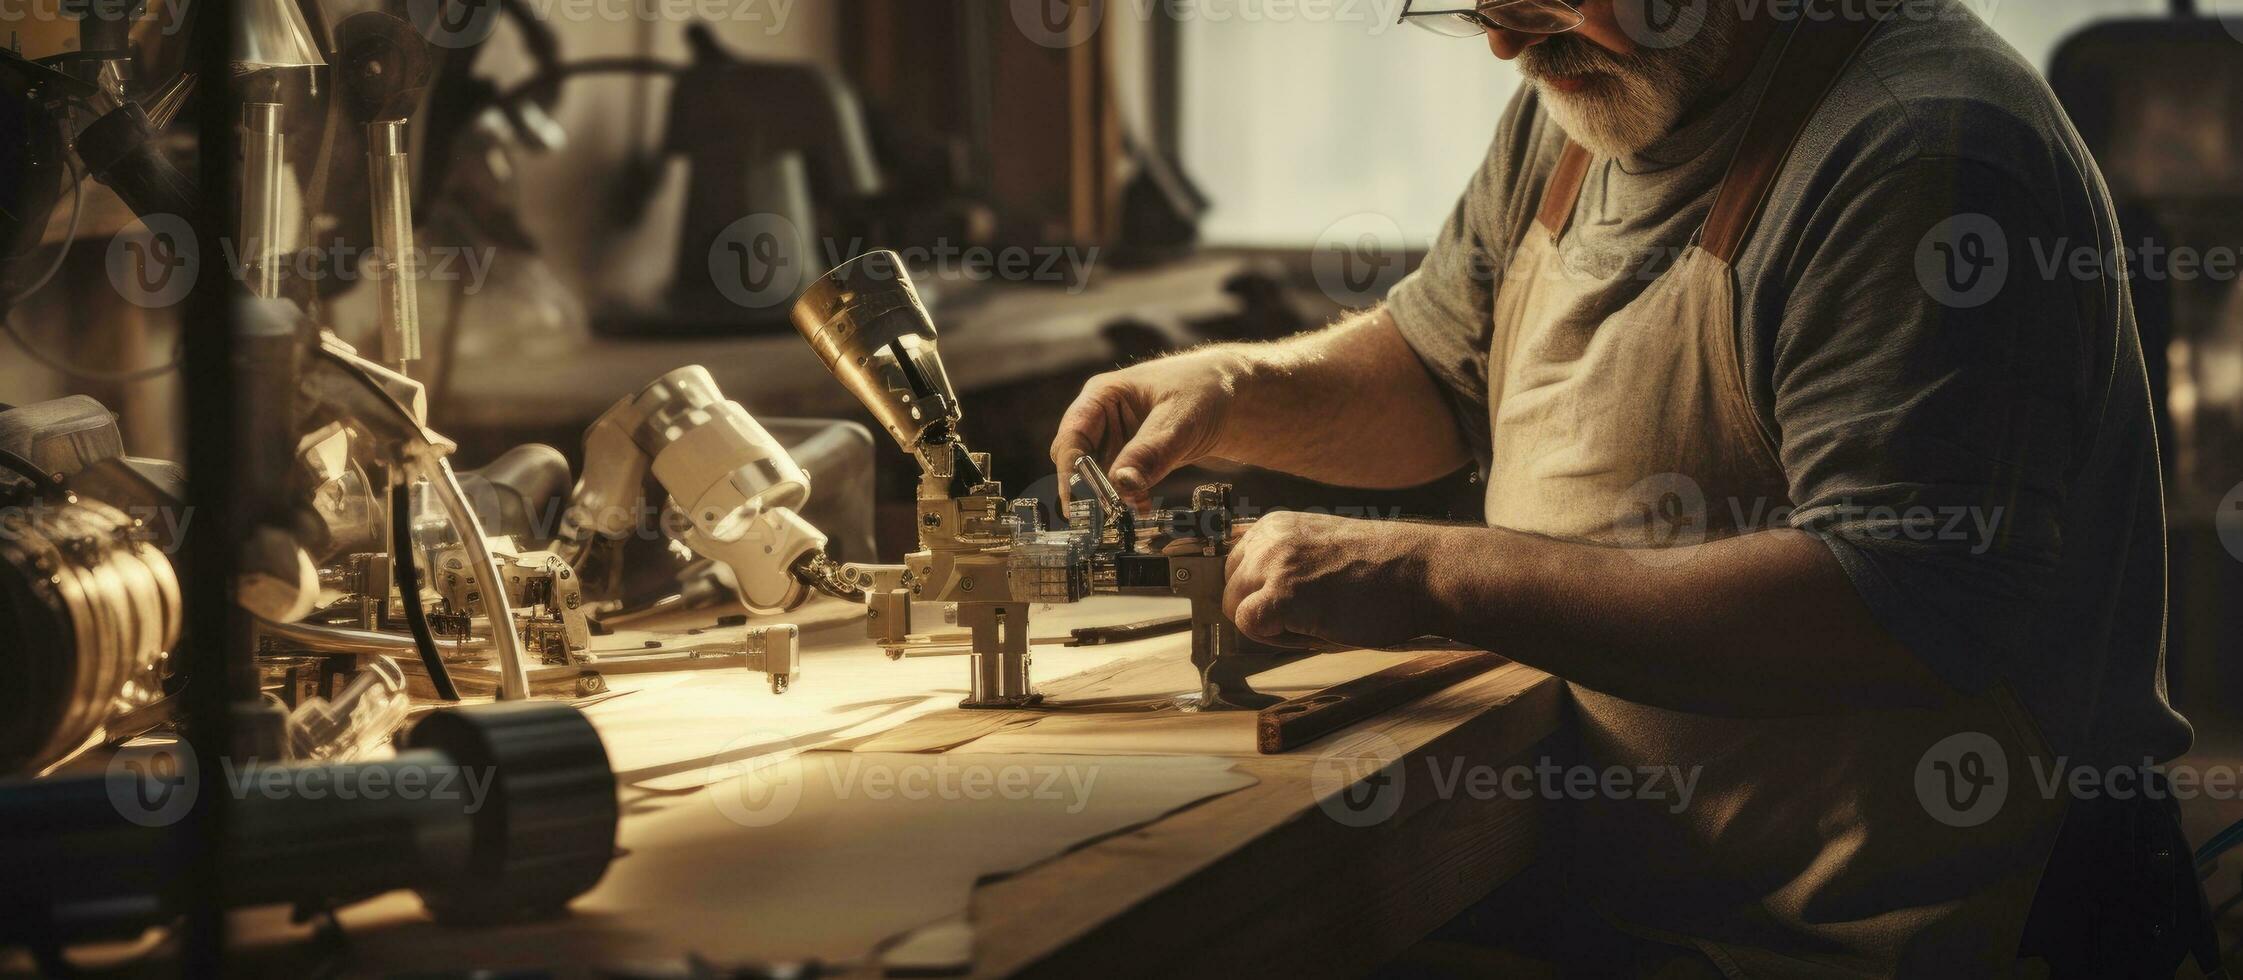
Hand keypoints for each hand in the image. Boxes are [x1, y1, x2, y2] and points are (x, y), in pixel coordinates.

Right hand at [1050, 348, 1251, 508]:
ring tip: (1125, 514)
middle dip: (1085, 489)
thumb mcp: (1178, 420)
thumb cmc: (1206, 390)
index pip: (1071, 438)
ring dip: (1105, 497)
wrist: (1235, 397)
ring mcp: (1115, 439)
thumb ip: (1149, 452)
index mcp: (1102, 395)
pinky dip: (1126, 498)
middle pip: (1075, 460)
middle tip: (1102, 516)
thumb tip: (1120, 485)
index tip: (1081, 503)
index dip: (1071, 472)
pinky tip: (1143, 507)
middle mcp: (1101, 418)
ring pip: (1093, 476)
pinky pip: (1117, 483)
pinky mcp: (1131, 457)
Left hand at [1222, 511, 1447, 649]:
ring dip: (1271, 625)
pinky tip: (1312, 630)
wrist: (1423, 570)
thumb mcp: (1322, 549)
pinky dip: (1275, 637)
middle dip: (1260, 609)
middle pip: (1230, 588)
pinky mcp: (1284, 595)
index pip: (1235, 566)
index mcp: (1276, 525)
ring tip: (1316, 622)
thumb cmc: (1383, 569)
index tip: (1287, 601)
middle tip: (1308, 616)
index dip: (1259, 592)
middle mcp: (1269, 538)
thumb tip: (1255, 594)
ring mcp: (1274, 564)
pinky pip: (1248, 625)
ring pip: (1234, 608)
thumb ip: (1285, 561)